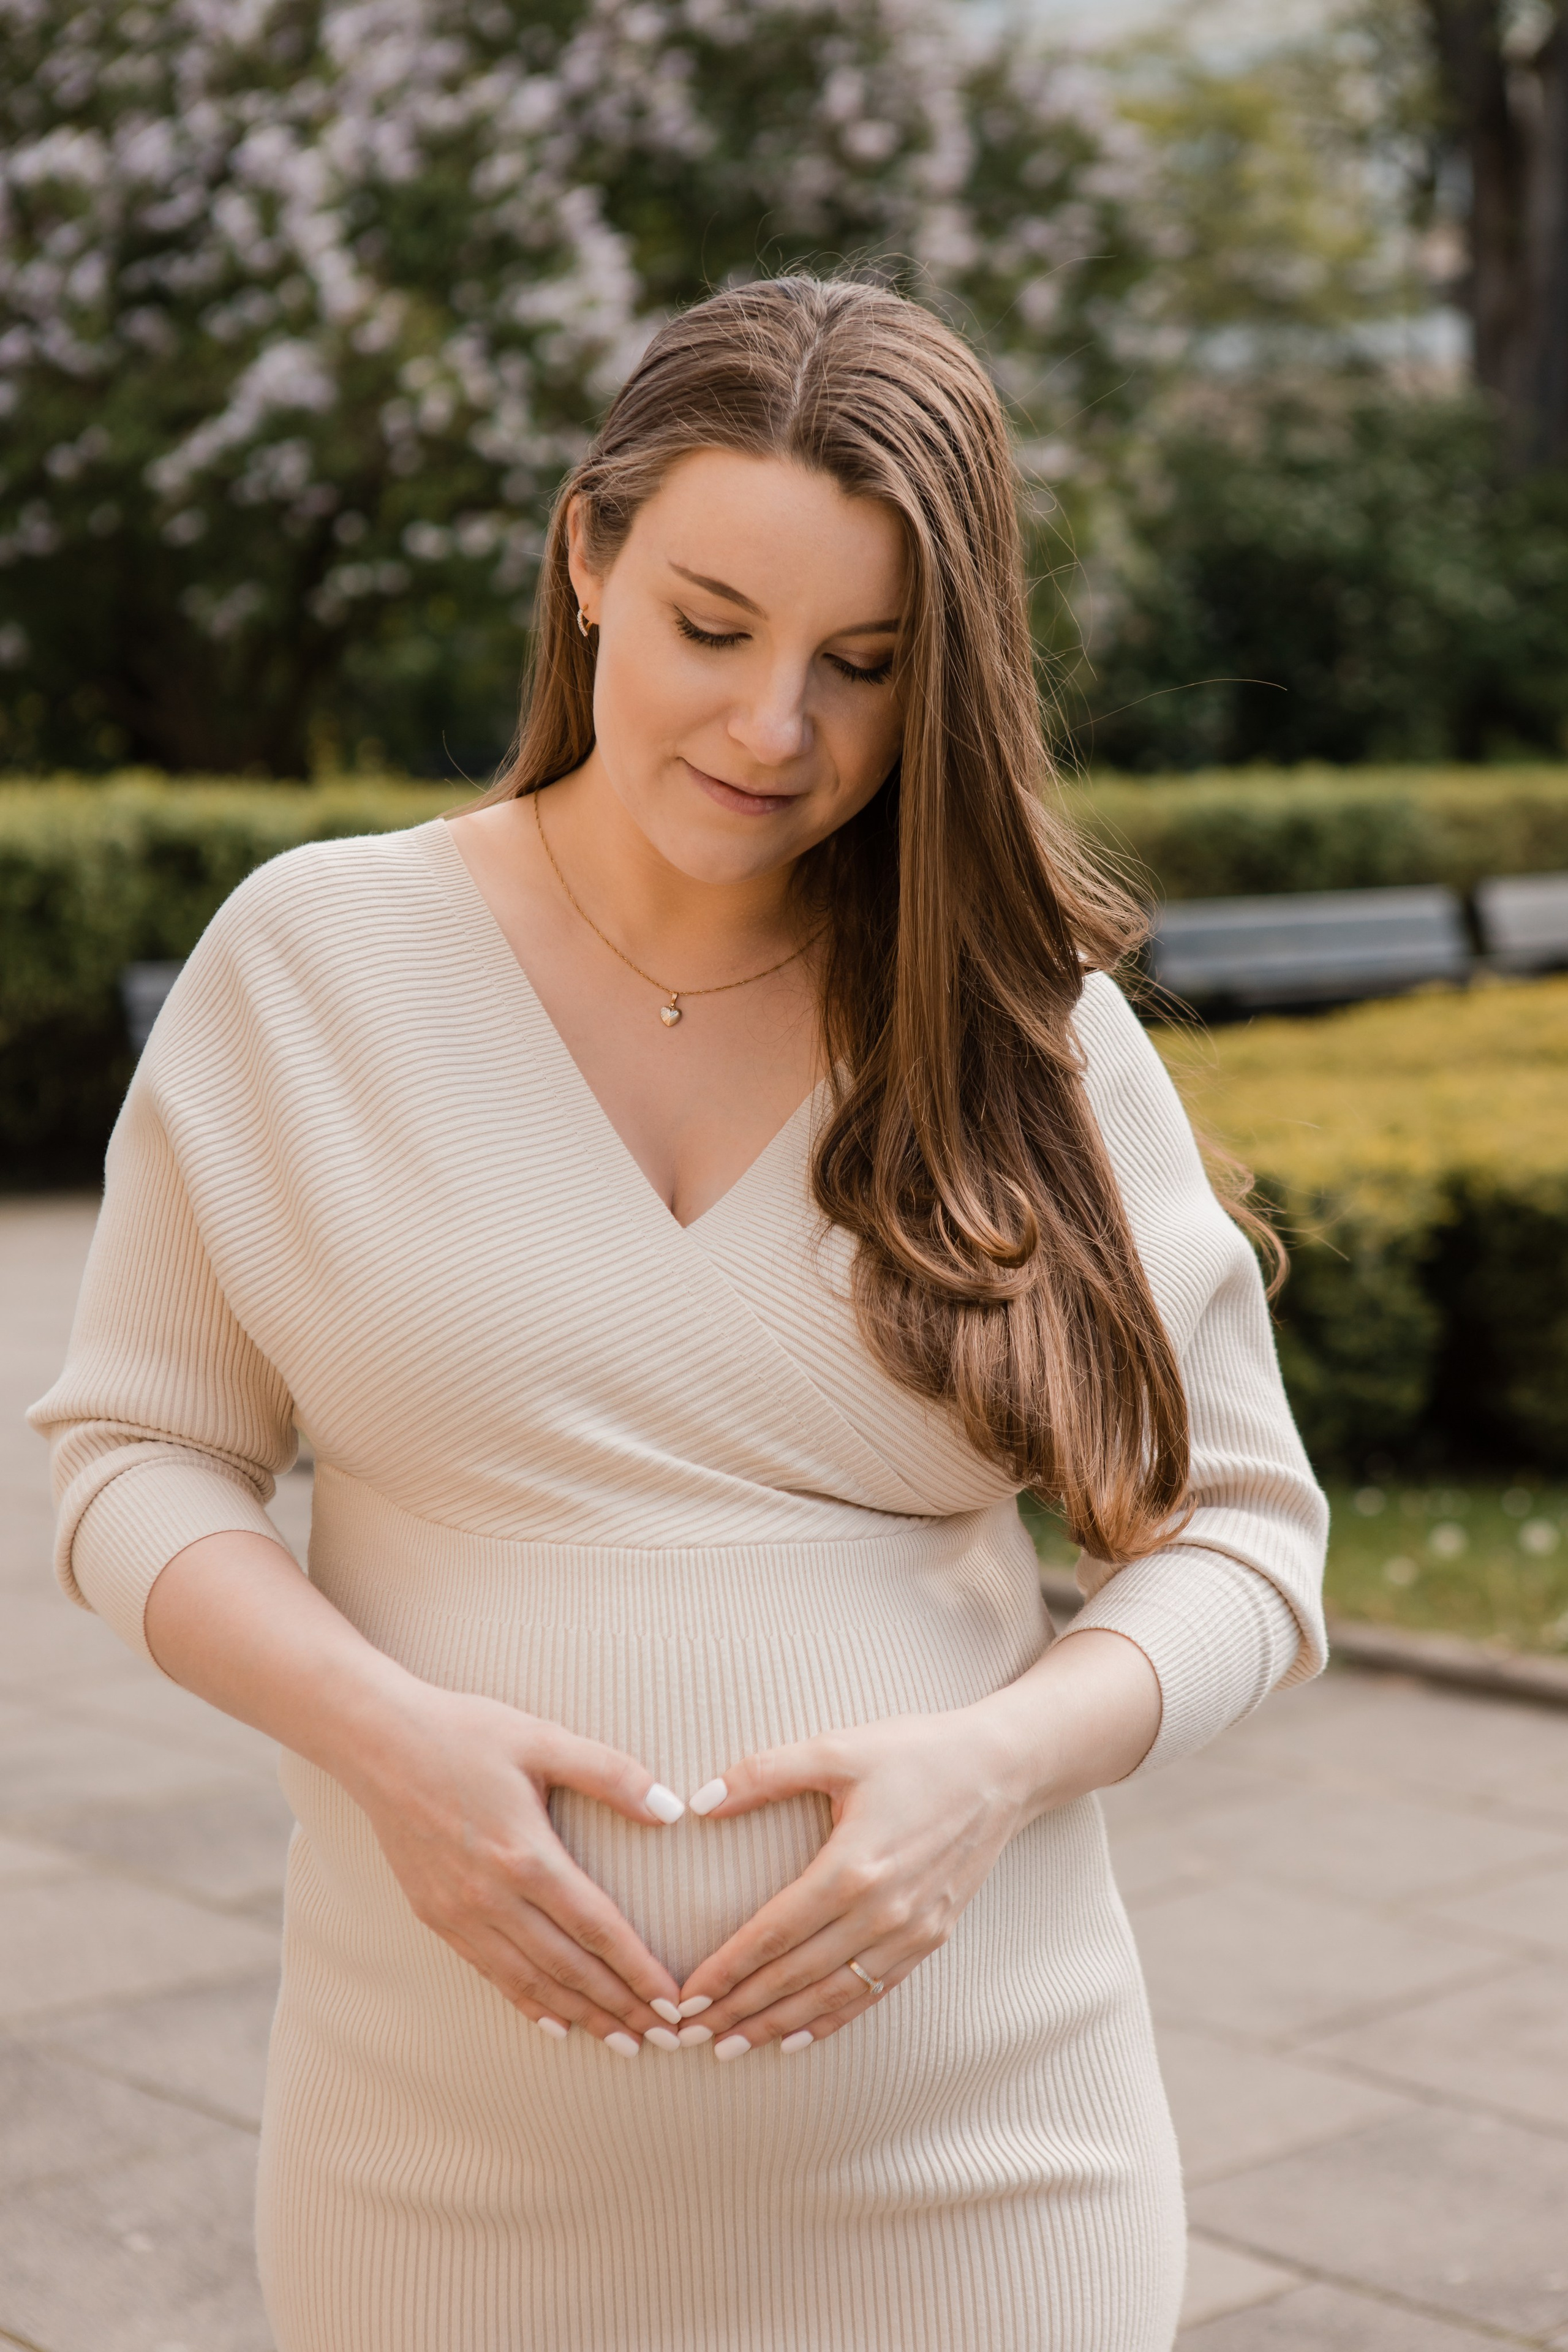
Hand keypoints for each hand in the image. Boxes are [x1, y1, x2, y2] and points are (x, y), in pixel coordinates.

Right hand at [350, 1683, 685, 2051]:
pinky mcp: (435, 1916)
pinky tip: (553, 2023)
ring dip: (580, 2015)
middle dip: (620, 2007)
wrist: (377, 1742)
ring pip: (530, 1981)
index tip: (672, 2003)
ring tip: (620, 2042)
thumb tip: (672, 1810)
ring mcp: (459, 1912)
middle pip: (568, 1968)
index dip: (638, 1970)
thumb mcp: (542, 1739)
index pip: (596, 1927)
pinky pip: (490, 1972)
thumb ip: (610, 1774)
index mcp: (525, 1854)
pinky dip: (526, 2003)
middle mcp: (492, 1896)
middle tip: (663, 2040)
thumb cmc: (465, 1733)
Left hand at [671, 1703, 1028, 2055]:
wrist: (1000, 1769)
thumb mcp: (838, 1748)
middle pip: (795, 1976)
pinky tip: (795, 2038)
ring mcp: (910, 1932)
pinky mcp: (931, 1939)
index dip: (726, 1971)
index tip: (684, 1997)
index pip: (773, 1934)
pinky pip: (872, 1993)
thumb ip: (765, 1773)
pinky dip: (830, 2021)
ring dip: (776, 2025)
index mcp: (852, 1867)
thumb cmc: (915, 1753)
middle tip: (687, 2035)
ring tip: (730, 2048)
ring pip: (831, 1995)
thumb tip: (698, 1801)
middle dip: (738, 2009)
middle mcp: (882, 1912)